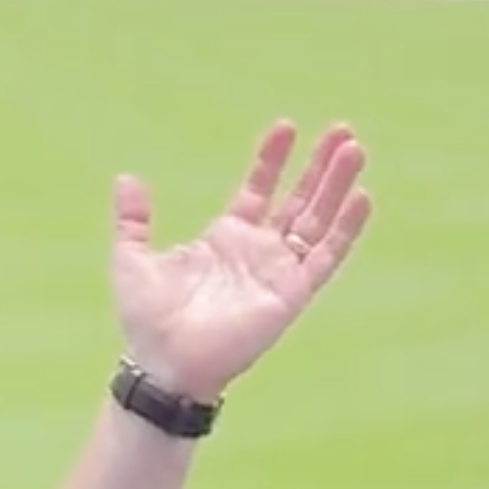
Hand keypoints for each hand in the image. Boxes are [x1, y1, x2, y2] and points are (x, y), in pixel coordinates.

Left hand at [110, 119, 371, 399]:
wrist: (164, 362)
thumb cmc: (147, 320)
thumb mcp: (132, 258)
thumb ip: (133, 219)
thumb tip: (126, 178)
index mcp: (226, 238)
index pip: (258, 189)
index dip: (271, 159)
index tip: (284, 126)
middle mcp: (259, 251)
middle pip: (299, 199)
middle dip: (320, 165)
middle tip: (341, 128)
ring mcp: (278, 271)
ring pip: (318, 219)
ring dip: (337, 185)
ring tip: (355, 148)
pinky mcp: (292, 293)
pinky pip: (326, 256)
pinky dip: (345, 228)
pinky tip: (361, 197)